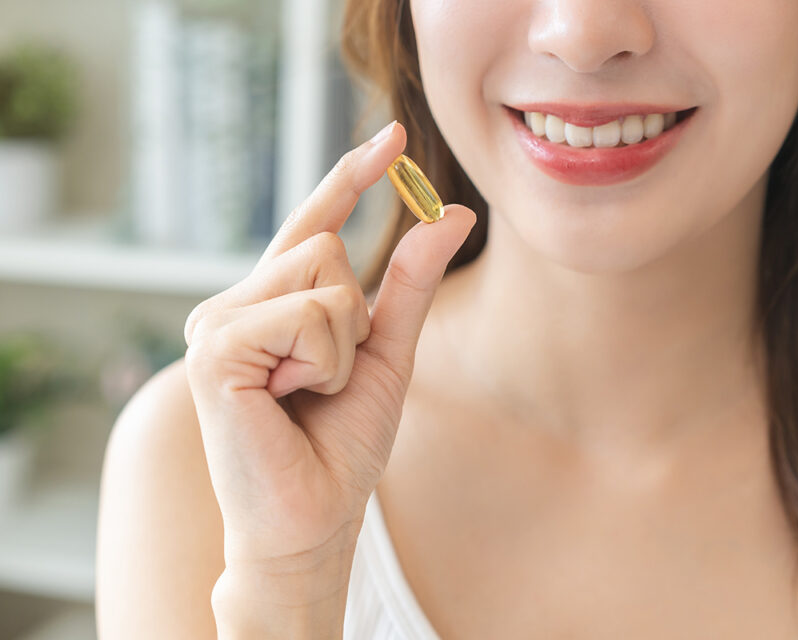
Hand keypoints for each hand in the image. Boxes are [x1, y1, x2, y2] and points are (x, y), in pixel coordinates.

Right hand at [183, 121, 475, 565]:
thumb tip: (452, 209)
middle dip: (355, 317)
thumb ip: (412, 281)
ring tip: (305, 392)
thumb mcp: (387, 351)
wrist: (311, 519)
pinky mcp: (214, 348)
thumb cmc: (340, 445)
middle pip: (327, 245)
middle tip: (324, 380)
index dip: (350, 177)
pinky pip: (307, 315)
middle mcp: (235, 302)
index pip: (313, 222)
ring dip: (341, 344)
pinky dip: (322, 361)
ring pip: (322, 274)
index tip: (390, 136)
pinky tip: (287, 400)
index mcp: (270, 302)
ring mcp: (216, 322)